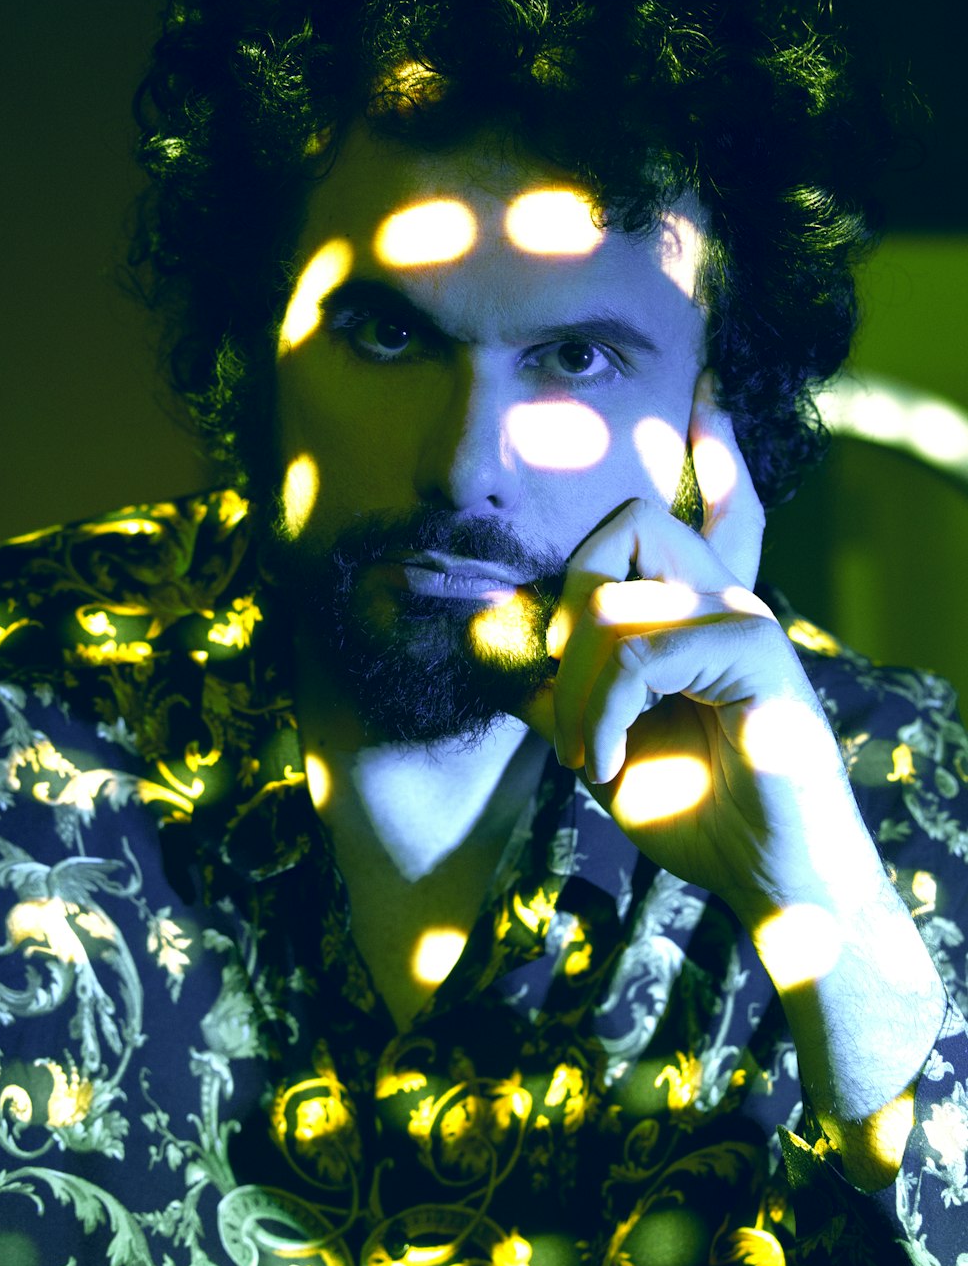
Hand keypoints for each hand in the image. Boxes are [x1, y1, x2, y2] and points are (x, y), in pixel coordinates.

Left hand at [522, 369, 882, 927]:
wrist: (770, 882)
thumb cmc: (694, 810)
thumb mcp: (600, 740)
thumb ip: (559, 683)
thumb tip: (496, 638)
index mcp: (703, 608)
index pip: (714, 504)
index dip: (715, 447)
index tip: (712, 383)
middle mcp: (730, 596)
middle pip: (627, 526)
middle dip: (565, 606)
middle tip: (565, 693)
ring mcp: (747, 619)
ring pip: (614, 601)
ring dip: (576, 689)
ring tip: (589, 752)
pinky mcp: (757, 655)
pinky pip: (640, 651)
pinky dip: (602, 713)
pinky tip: (605, 762)